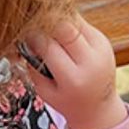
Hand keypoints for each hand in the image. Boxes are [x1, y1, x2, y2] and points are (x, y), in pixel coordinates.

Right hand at [23, 14, 125, 128]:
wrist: (99, 106)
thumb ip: (34, 68)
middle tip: (35, 28)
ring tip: (48, 30)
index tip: (24, 37)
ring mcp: (100, 49)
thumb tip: (25, 40)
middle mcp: (91, 62)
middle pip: (65, 28)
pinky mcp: (103, 40)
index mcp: (74, 79)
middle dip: (46, 24)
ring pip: (74, 21)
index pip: (49, 47)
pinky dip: (67, 23)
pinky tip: (60, 32)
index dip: (33, 38)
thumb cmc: (67, 100)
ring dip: (57, 21)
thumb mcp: (45, 92)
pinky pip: (81, 23)